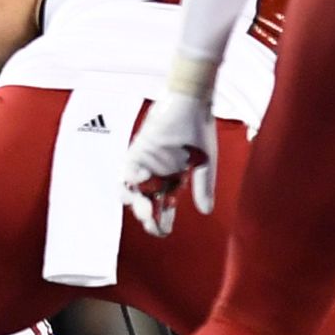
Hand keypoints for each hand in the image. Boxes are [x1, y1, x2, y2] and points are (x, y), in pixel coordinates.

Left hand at [122, 91, 215, 236]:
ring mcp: (145, 162)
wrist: (192, 102)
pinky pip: (129, 168)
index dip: (162, 220)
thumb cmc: (199, 129)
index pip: (164, 205)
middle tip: (152, 223)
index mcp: (172, 178)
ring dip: (136, 202)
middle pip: (145, 201)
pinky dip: (133, 177)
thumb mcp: (204, 163)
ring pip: (132, 189)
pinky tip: (142, 180)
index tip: (164, 233)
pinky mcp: (138, 149)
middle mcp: (156, 173)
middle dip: (147, 216)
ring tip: (146, 210)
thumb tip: (206, 212)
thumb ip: (202, 187)